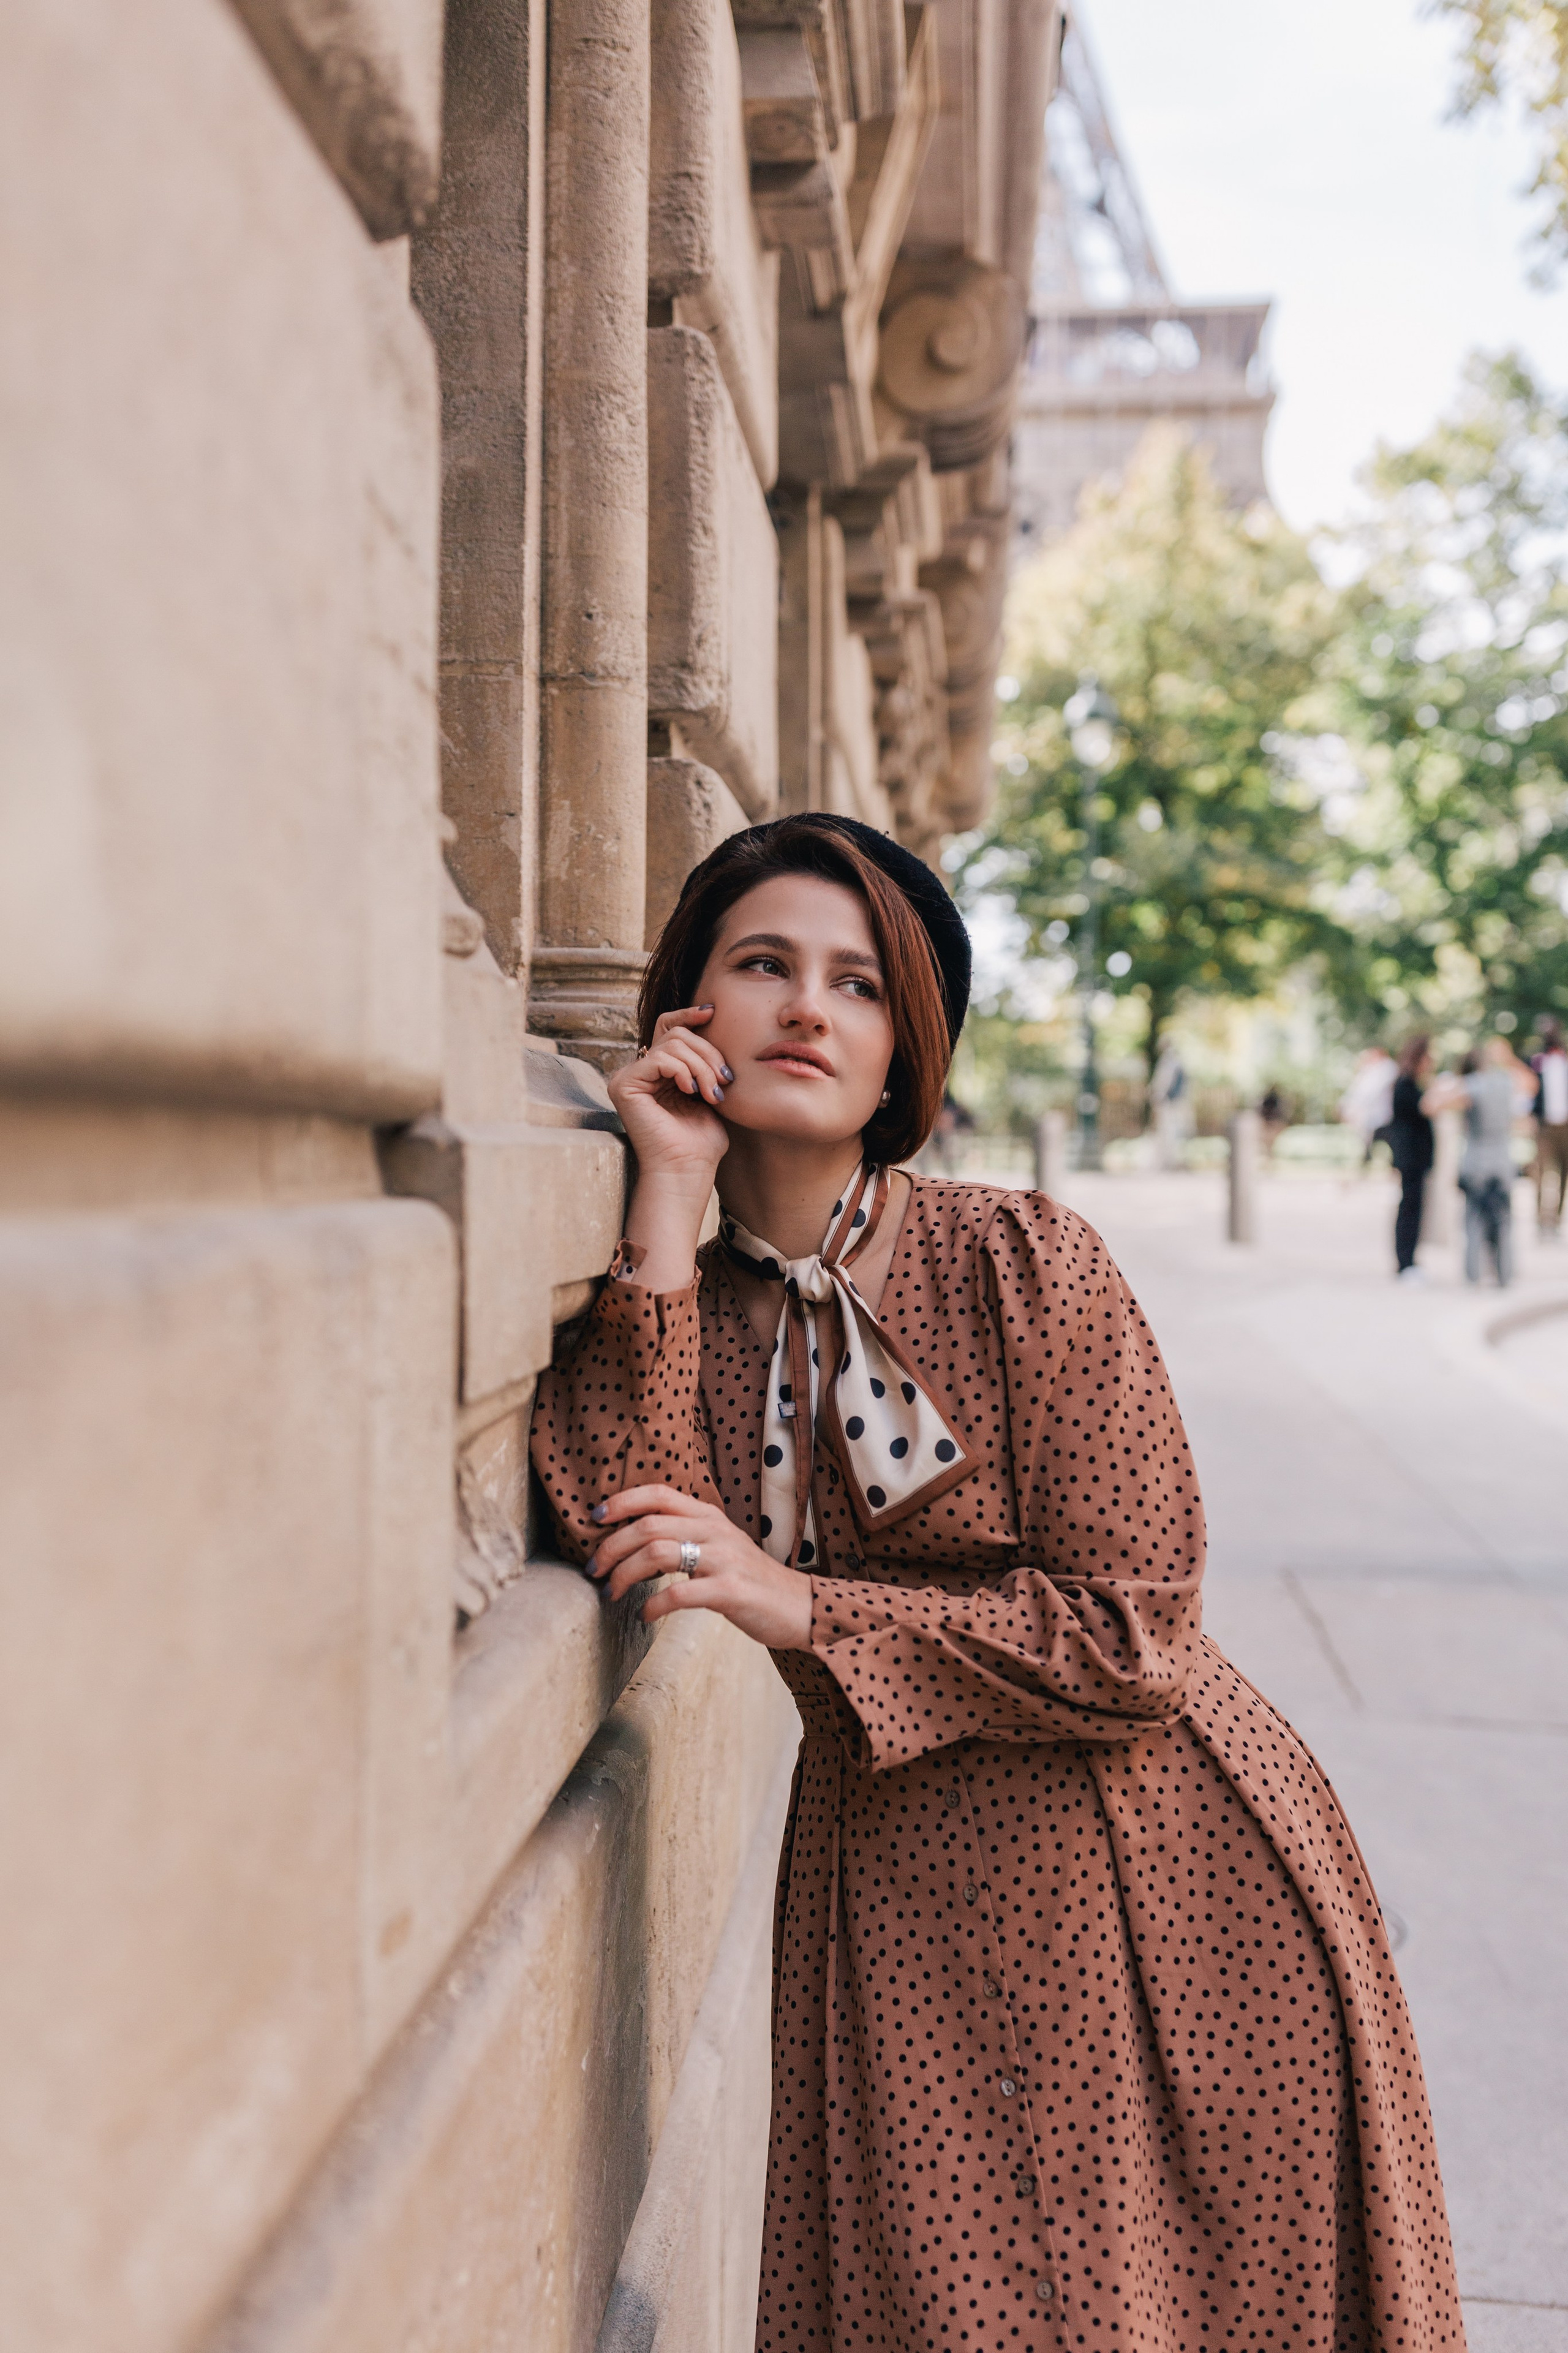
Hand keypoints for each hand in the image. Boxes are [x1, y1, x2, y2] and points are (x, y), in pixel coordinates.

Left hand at [587, 1485, 812, 1648]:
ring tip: (612, 1592)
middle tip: (594, 1568)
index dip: (622, 1501)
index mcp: (709, 1516)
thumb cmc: (750, 1579)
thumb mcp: (719, 1545)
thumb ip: (686, 1535)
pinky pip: (679, 1594)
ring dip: (625, 1574)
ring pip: (657, 1553)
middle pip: (648, 1525)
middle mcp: (715, 1530)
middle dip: (612, 1546)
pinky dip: (653, 1605)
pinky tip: (644, 1615)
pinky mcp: (730, 1590)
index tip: (596, 1517)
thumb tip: (636, 1539)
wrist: (799, 1606)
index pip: (658, 1493)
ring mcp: (723, 1559)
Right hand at [607, 1005, 730, 1185]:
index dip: (689, 1015)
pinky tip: (691, 1091)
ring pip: (672, 1044)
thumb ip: (703, 1061)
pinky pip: (658, 1058)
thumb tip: (710, 1020)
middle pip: (676, 1034)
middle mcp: (638, 1072)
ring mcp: (628, 1078)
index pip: (669, 1028)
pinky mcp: (623, 1085)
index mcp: (657, 1073)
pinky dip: (682, 1070)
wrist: (687, 1171)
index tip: (713, 1012)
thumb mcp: (709, 1091)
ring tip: (713, 1093)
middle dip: (708, 1052)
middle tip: (724, 1080)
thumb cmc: (701, 1141)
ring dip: (701, 1065)